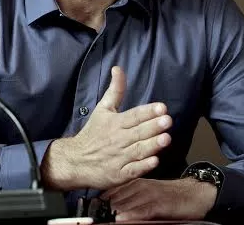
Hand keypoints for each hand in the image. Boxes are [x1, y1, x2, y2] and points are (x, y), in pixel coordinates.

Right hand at [41, 66, 171, 189]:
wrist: (75, 160)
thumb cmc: (93, 133)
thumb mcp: (103, 109)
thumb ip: (115, 90)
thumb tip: (118, 69)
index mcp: (114, 123)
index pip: (134, 115)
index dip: (148, 111)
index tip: (161, 107)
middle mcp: (117, 139)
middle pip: (138, 132)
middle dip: (153, 126)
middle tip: (167, 121)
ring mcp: (118, 158)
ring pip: (138, 150)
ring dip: (152, 145)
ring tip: (166, 138)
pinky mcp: (119, 174)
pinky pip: (133, 170)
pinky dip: (143, 166)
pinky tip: (154, 161)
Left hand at [101, 178, 216, 220]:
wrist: (193, 194)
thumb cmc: (168, 196)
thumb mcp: (145, 193)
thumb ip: (128, 198)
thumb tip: (110, 208)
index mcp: (133, 182)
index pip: (110, 192)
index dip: (97, 204)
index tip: (87, 211)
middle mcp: (138, 186)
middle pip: (114, 200)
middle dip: (102, 211)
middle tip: (90, 218)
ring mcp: (147, 194)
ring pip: (124, 205)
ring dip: (112, 214)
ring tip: (100, 220)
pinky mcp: (158, 203)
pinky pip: (141, 211)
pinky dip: (130, 216)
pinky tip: (121, 220)